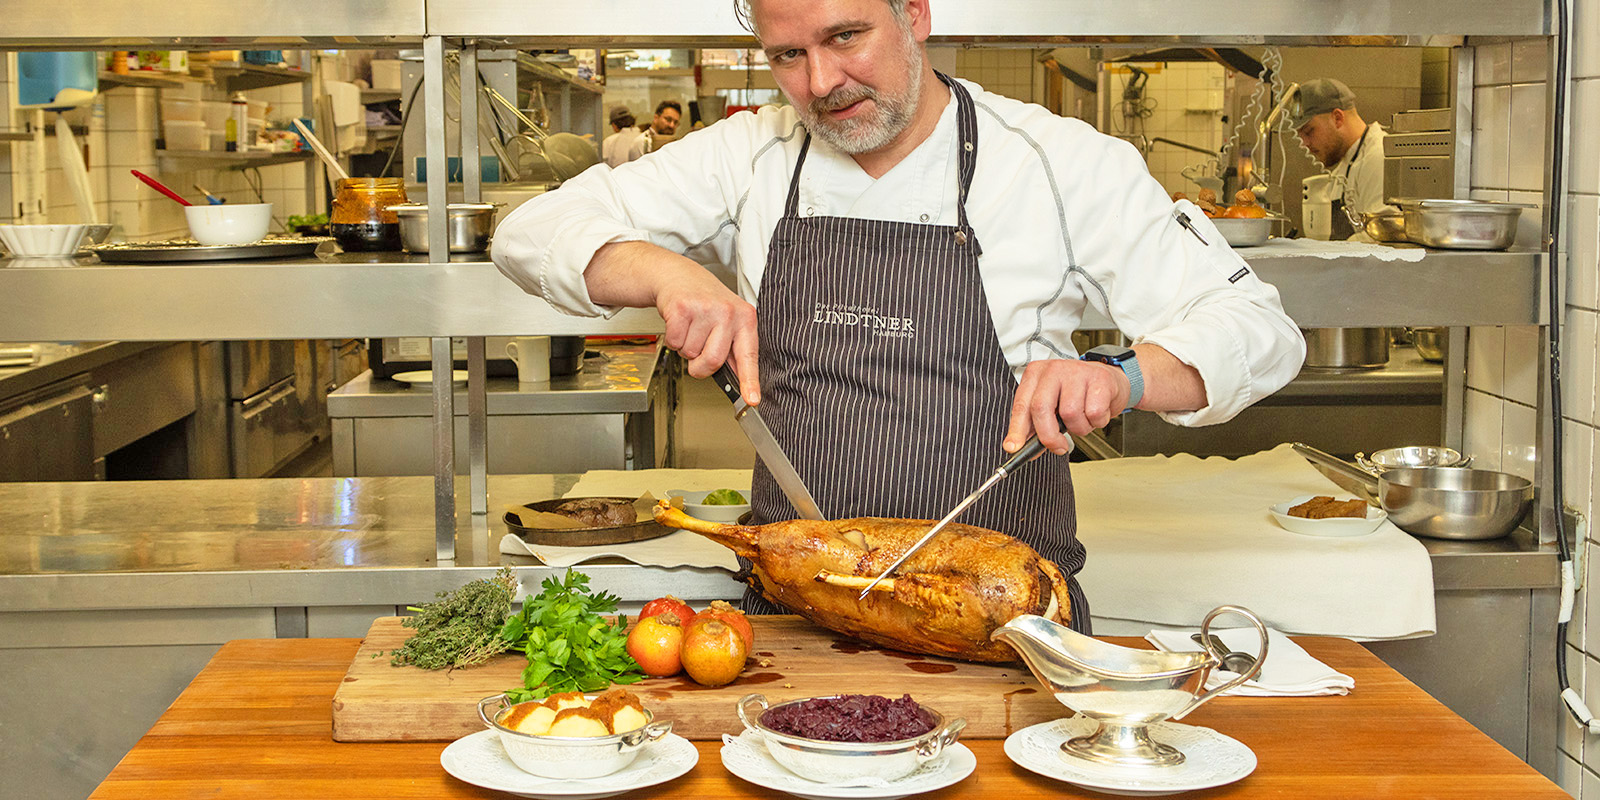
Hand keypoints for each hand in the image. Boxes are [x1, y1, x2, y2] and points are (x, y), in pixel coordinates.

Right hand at [655, 268, 760, 403]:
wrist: (678, 276)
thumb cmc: (706, 301)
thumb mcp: (729, 319)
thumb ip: (735, 349)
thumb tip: (740, 381)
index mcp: (745, 318)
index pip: (749, 355)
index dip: (750, 381)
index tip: (753, 400)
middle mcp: (728, 312)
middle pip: (713, 361)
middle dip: (700, 365)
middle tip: (699, 350)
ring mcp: (705, 309)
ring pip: (690, 354)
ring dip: (686, 348)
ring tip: (691, 328)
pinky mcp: (682, 308)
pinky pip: (674, 343)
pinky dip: (673, 340)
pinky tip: (680, 324)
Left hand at [1003, 359, 1130, 454]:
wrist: (1109, 380)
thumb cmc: (1077, 394)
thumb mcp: (1052, 405)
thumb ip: (1036, 425)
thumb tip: (1022, 447)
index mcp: (1036, 373)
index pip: (1022, 404)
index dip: (1016, 429)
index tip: (1013, 448)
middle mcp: (1053, 369)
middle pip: (1041, 408)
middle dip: (1048, 436)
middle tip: (1058, 447)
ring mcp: (1077, 372)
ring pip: (1070, 414)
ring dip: (1079, 428)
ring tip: (1083, 420)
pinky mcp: (1099, 379)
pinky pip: (1094, 413)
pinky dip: (1096, 422)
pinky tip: (1096, 414)